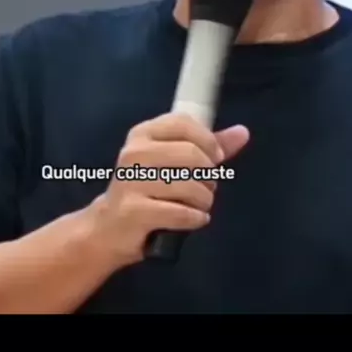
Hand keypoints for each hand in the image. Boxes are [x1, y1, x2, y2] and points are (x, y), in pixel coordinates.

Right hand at [91, 113, 248, 267]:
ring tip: (197, 205)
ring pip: (190, 186)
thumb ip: (208, 147)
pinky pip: (182, 213)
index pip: (184, 123)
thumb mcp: (173, 162)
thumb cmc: (146, 190)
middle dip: (209, 176)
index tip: (214, 159)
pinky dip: (195, 219)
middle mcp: (134, 153)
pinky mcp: (134, 210)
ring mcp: (131, 181)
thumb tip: (243, 132)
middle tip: (205, 187)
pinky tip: (192, 219)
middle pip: (192, 155)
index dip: (208, 141)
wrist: (108, 228)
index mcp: (143, 133)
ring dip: (204, 201)